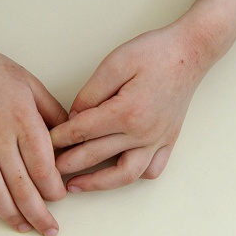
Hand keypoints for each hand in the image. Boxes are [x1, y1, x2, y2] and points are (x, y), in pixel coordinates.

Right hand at [0, 30, 67, 235]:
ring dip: (9, 216)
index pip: (44, 167)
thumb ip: (52, 112)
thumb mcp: (31, 84)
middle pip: (22, 187)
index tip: (60, 197)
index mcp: (22, 120)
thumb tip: (70, 138)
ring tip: (22, 227)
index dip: (55, 189)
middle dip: (39, 214)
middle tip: (49, 229)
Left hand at [50, 22, 213, 191]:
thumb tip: (74, 117)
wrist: (192, 51)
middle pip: (95, 156)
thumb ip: (90, 94)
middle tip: (48, 169)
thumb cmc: (154, 52)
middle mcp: (143, 132)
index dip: (58, 138)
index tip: (43, 143)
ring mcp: (158, 140)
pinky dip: (135, 175)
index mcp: (126, 112)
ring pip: (125, 174)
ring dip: (97, 183)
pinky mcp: (168, 141)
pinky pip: (152, 170)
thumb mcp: (114, 63)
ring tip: (76, 185)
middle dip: (67, 164)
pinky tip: (118, 173)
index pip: (82, 131)